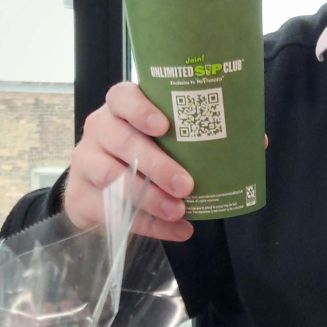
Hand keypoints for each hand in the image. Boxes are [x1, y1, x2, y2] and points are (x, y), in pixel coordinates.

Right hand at [62, 83, 196, 242]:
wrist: (97, 191)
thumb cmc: (141, 155)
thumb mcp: (159, 140)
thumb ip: (188, 140)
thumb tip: (247, 148)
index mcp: (120, 109)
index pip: (123, 97)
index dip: (141, 109)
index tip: (165, 126)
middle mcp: (99, 129)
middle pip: (123, 141)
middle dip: (157, 165)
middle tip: (186, 185)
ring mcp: (85, 161)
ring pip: (113, 176)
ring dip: (149, 196)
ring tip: (178, 211)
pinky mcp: (79, 195)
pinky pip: (111, 211)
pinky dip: (147, 223)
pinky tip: (174, 230)